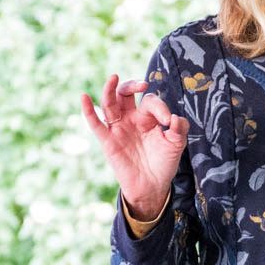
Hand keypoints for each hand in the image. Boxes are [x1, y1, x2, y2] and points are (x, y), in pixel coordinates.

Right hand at [80, 73, 188, 219]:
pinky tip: (84, 97)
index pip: (150, 102)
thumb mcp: (176, 145)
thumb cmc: (164, 163)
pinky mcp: (107, 141)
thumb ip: (180, 129)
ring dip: (110, 90)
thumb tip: (175, 117)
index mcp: (147, 116)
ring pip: (109, 104)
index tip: (168, 122)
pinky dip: (88, 111)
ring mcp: (118, 128)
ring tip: (114, 77)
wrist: (152, 186)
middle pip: (124, 93)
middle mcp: (131, 118)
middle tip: (142, 85)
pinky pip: (95, 124)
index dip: (160, 108)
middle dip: (131, 85)